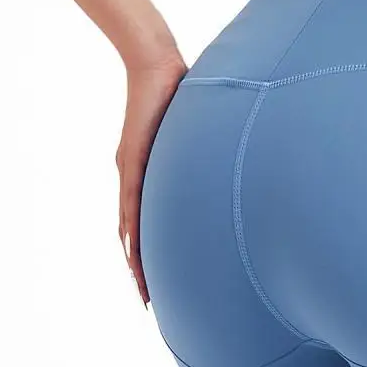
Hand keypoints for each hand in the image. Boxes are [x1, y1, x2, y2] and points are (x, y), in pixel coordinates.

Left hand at [115, 52, 186, 306]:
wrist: (157, 67)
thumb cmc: (183, 98)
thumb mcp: (199, 138)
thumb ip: (207, 157)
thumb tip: (234, 169)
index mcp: (155, 181)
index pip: (153, 227)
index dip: (155, 256)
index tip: (162, 281)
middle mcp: (139, 182)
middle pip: (137, 236)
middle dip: (143, 270)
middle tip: (149, 299)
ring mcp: (134, 173)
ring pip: (132, 228)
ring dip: (136, 260)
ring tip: (142, 287)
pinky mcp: (133, 161)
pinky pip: (132, 203)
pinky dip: (133, 230)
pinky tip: (133, 252)